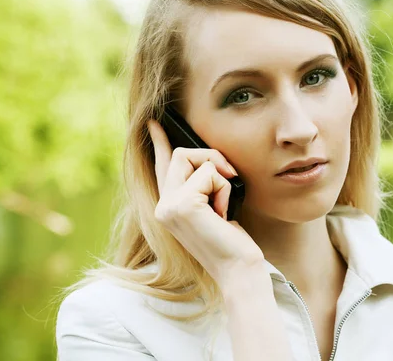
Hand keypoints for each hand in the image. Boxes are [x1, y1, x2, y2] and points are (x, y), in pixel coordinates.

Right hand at [147, 119, 264, 288]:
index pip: (161, 167)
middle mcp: (163, 206)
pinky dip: (224, 189)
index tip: (154, 123)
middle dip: (210, 157)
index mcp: (169, 207)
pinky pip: (209, 174)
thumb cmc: (231, 241)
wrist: (238, 268)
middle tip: (229, 175)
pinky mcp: (182, 205)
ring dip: (219, 176)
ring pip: (193, 159)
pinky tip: (224, 214)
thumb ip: (201, 186)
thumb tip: (208, 161)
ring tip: (223, 206)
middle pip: (180, 154)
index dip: (158, 143)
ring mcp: (169, 206)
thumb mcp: (213, 207)